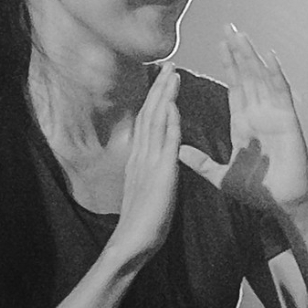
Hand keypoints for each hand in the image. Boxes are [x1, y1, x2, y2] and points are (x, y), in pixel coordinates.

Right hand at [109, 61, 186, 264]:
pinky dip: (170, 121)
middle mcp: (140, 155)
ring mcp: (148, 162)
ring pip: (156, 121)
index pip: (147, 122)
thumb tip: (156, 162)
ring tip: (173, 74)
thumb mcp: (146, 190)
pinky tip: (174, 105)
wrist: (132, 243)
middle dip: (159, 89)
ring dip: (165, 96)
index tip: (163, 80)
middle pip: (149, 114)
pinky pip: (166, 142)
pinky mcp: (160, 172)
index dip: (155, 100)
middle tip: (169, 64)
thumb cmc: (142, 223)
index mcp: (139, 159)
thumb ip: (150, 172)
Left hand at [215, 27, 307, 220]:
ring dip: (251, 57)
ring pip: (261, 79)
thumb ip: (200, 162)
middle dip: (237, 52)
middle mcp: (259, 114)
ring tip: (241, 35)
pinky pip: (282, 93)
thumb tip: (177, 151)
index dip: (227, 66)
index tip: (219, 45)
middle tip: (228, 27)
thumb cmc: (259, 191)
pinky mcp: (287, 120)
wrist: (283, 203)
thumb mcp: (221, 175)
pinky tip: (269, 56)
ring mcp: (274, 114)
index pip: (234, 87)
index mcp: (243, 123)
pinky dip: (276, 74)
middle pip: (246, 76)